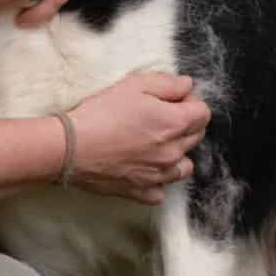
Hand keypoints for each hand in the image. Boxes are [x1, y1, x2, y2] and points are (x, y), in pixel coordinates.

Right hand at [64, 71, 209, 205]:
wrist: (71, 147)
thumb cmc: (100, 113)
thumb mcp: (134, 85)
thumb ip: (167, 84)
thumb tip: (187, 86)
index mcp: (175, 123)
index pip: (203, 113)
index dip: (190, 102)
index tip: (172, 99)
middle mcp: (173, 152)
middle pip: (196, 137)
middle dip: (185, 124)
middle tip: (158, 116)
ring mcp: (159, 175)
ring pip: (184, 167)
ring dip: (177, 155)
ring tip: (155, 145)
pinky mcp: (141, 191)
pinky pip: (161, 190)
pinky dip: (157, 181)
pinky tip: (144, 169)